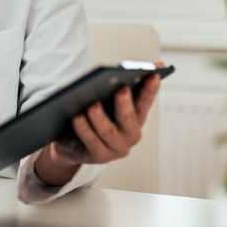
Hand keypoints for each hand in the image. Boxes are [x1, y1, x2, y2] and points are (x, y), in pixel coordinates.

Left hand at [33, 63, 163, 185]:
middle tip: (122, 88)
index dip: (150, 89)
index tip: (153, 73)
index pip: (145, 101)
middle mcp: (131, 134)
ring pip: (108, 131)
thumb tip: (121, 70)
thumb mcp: (105, 101)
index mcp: (136, 117)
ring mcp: (116, 148)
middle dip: (126, 103)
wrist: (72, 144)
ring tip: (92, 105)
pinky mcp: (99, 156)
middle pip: (129, 118)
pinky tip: (76, 117)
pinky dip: (84, 128)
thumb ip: (114, 87)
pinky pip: (91, 141)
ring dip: (100, 117)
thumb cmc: (92, 116)